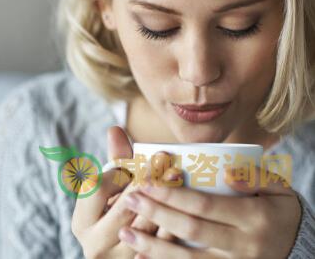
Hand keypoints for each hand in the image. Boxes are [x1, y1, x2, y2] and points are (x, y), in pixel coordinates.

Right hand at [71, 126, 181, 257]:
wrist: (119, 255)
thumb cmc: (116, 214)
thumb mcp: (112, 191)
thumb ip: (115, 162)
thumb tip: (115, 129)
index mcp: (81, 222)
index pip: (96, 189)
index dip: (119, 173)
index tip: (144, 161)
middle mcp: (94, 245)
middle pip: (122, 209)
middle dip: (146, 183)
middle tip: (169, 162)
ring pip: (143, 230)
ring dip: (164, 202)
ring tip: (180, 177)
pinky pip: (160, 248)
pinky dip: (174, 227)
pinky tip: (188, 208)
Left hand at [118, 165, 300, 258]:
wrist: (298, 247)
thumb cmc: (280, 212)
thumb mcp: (279, 189)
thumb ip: (254, 176)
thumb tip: (226, 172)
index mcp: (254, 218)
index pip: (205, 205)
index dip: (173, 194)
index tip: (147, 182)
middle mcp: (244, 246)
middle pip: (191, 229)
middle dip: (157, 214)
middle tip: (130, 199)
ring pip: (188, 258)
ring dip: (153, 246)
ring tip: (126, 232)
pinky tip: (143, 257)